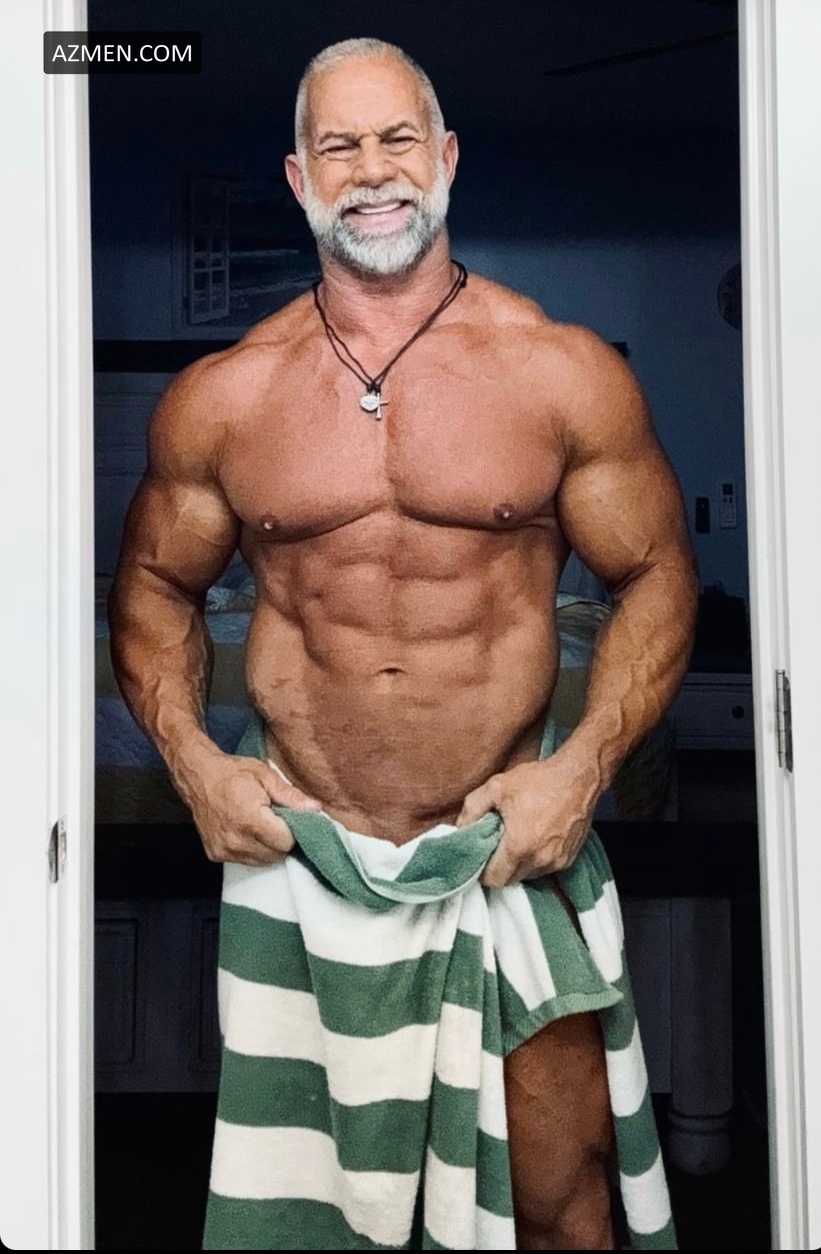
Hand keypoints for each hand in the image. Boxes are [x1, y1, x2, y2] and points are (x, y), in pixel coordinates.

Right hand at [178, 747, 321, 865]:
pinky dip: (252, 850)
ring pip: (262, 861)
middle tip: (276, 819)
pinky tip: (247, 831)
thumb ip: (291, 796)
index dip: (293, 830)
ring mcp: (224, 850)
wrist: (198, 776)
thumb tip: (316, 809)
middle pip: (276, 854)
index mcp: (251, 820)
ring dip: (268, 847)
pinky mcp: (216, 855)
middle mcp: (236, 840)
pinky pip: (245, 860)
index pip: (287, 841)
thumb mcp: (266, 776)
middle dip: (282, 839)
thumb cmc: (233, 773)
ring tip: (261, 825)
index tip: (290, 818)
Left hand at [456, 752, 599, 887]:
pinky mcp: (569, 859)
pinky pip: (545, 868)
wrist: (579, 776)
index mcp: (519, 846)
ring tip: (518, 837)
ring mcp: (557, 861)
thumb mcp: (496, 786)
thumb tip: (460, 828)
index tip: (482, 854)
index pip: (493, 879)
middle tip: (497, 843)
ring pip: (528, 875)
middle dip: (500, 867)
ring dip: (519, 863)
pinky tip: (535, 836)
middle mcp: (539, 860)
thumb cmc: (538, 780)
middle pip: (510, 880)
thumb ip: (472, 809)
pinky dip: (537, 858)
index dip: (483, 870)